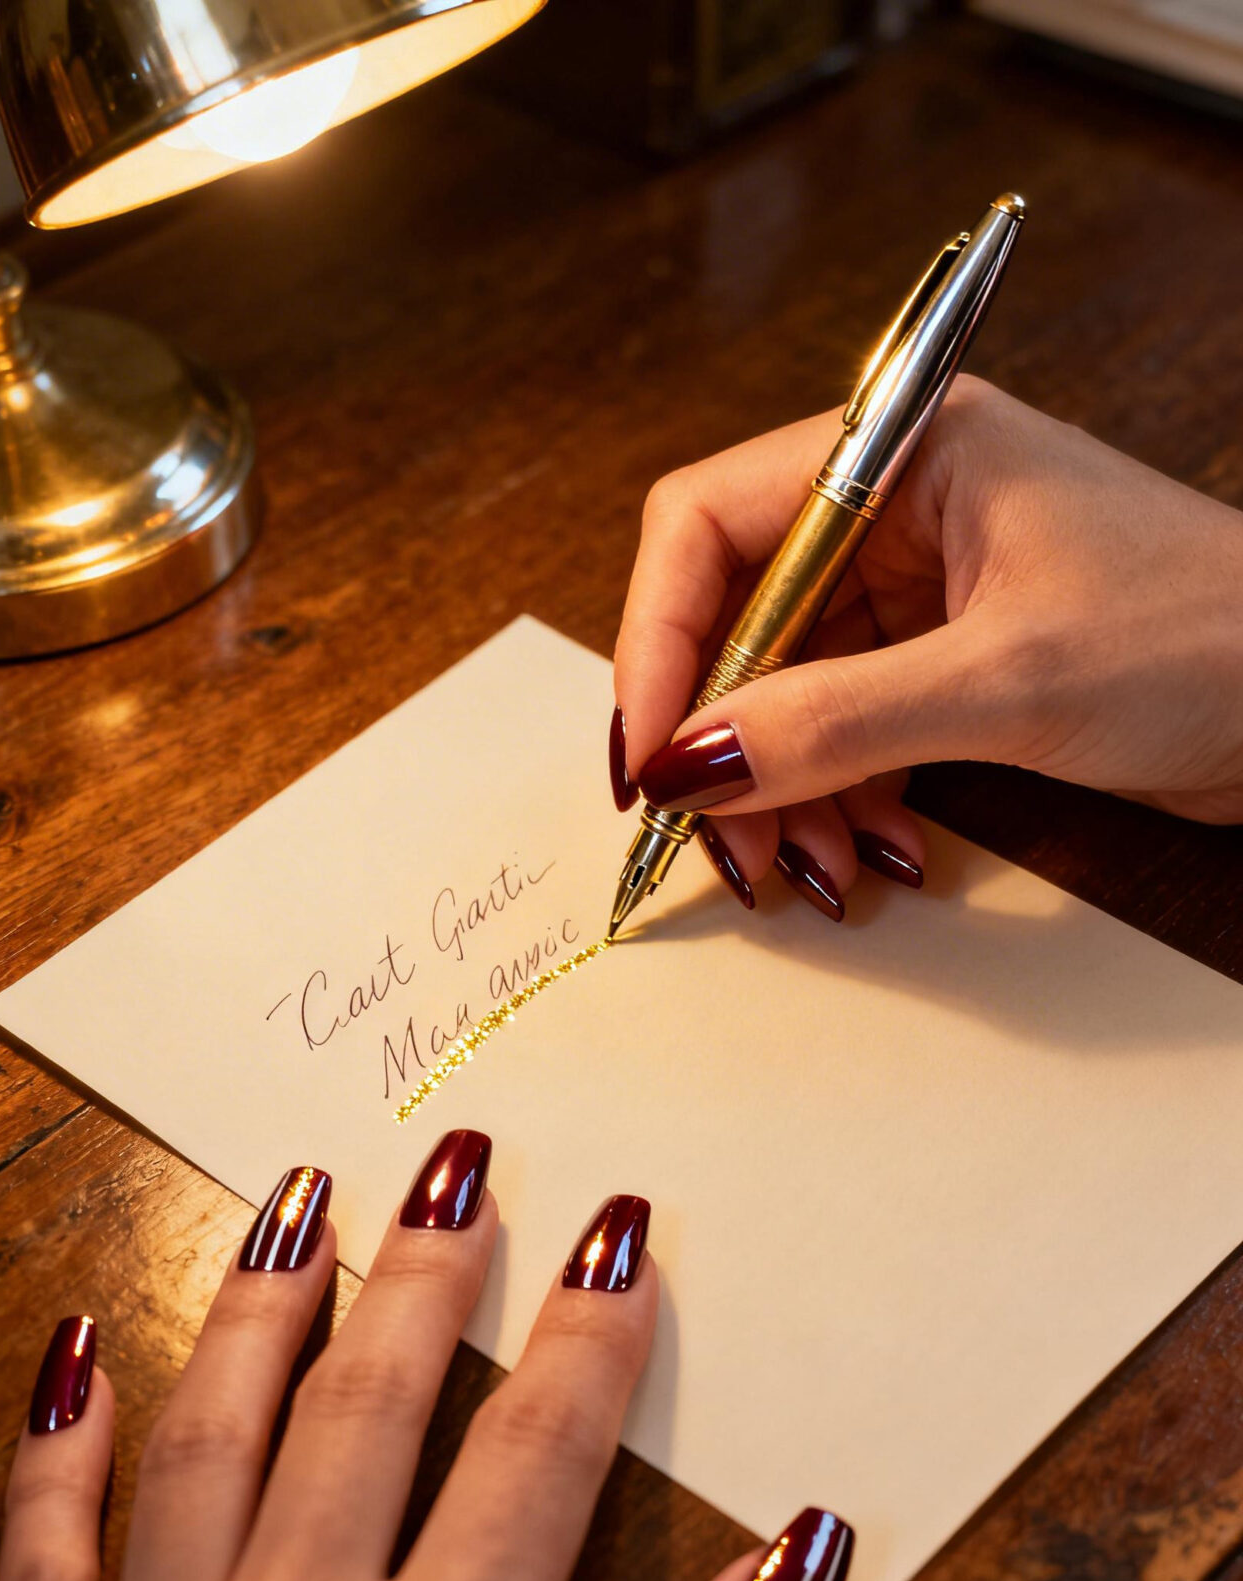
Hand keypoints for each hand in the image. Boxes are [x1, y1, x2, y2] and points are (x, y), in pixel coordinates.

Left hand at [0, 1136, 851, 1580]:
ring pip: (215, 1434)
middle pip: (374, 1403)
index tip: (619, 1232)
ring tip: (298, 1204)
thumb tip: (794, 1561)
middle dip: (426, 1271)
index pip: (541, 1447)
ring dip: (262, 1307)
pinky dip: (59, 1448)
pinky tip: (79, 1355)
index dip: (592, 1330)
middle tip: (454, 1165)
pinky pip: (37, 1557)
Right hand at [611, 377, 1242, 915]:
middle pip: (737, 620)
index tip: (650, 758)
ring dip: (780, 791)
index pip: (710, 525)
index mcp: (903, 453)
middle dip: (723, 743)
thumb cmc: (1210, 636)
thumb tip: (690, 764)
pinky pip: (844, 731)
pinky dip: (838, 798)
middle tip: (718, 843)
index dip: (659, 643)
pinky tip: (870, 851)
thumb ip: (836, 721)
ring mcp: (923, 592)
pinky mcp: (949, 664)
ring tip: (809, 870)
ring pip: (785, 691)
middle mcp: (898, 511)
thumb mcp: (1007, 681)